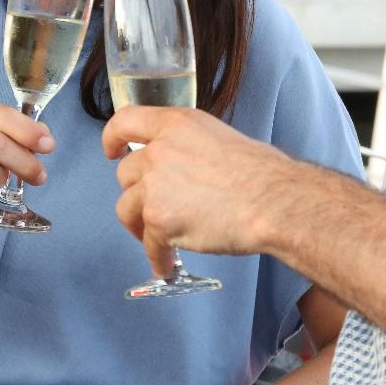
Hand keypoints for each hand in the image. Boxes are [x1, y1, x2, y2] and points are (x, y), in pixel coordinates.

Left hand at [102, 106, 293, 275]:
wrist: (273, 201)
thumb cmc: (261, 173)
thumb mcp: (220, 138)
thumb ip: (188, 146)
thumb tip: (181, 166)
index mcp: (176, 125)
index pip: (125, 121)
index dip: (113, 137)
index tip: (112, 150)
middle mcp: (159, 151)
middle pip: (126, 173)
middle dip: (138, 193)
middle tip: (156, 207)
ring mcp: (155, 186)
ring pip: (127, 209)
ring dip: (141, 226)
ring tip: (160, 239)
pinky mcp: (159, 220)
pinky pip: (148, 244)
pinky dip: (158, 256)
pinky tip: (169, 263)